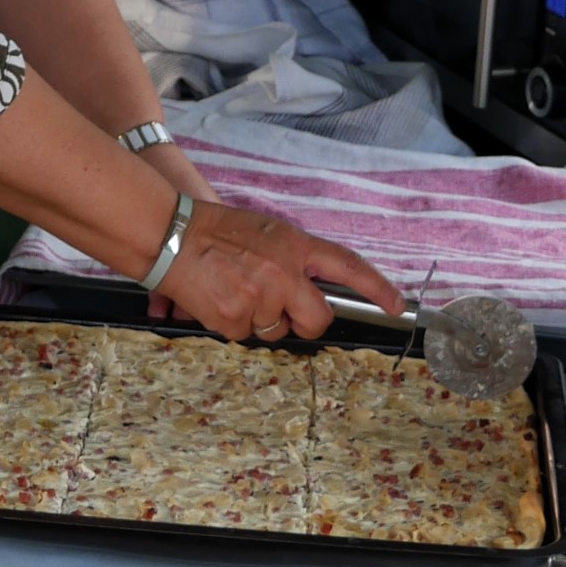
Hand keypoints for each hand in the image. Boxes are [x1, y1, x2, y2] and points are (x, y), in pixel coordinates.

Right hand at [156, 202, 401, 344]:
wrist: (169, 235)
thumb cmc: (213, 231)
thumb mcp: (265, 232)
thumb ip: (291, 258)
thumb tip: (305, 290)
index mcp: (295, 245)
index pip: (348, 266)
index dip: (377, 287)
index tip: (396, 305)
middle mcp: (284, 273)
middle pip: (318, 319)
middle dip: (304, 323)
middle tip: (281, 311)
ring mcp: (261, 298)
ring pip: (275, 331)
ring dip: (258, 319)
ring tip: (232, 289)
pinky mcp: (235, 319)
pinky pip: (244, 335)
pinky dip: (230, 323)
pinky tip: (216, 298)